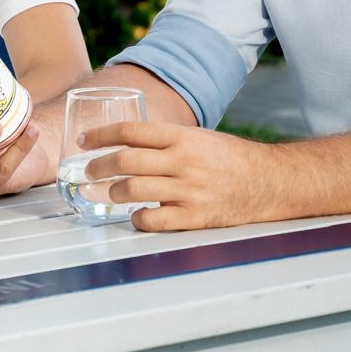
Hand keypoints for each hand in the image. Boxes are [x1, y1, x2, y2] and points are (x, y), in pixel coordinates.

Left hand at [81, 121, 277, 230]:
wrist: (267, 182)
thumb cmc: (229, 158)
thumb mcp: (199, 138)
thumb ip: (166, 141)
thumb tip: (126, 143)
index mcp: (183, 137)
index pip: (131, 131)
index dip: (101, 135)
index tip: (84, 141)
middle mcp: (183, 161)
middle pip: (125, 161)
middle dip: (97, 167)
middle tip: (86, 172)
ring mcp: (188, 190)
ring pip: (132, 190)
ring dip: (111, 193)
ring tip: (106, 193)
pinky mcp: (194, 217)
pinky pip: (153, 220)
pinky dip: (137, 218)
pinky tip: (136, 215)